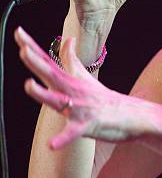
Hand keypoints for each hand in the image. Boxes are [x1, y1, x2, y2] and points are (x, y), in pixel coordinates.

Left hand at [15, 27, 157, 149]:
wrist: (128, 115)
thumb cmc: (102, 97)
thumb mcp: (84, 77)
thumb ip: (72, 59)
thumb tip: (68, 40)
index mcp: (68, 80)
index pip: (46, 61)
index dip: (31, 47)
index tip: (18, 32)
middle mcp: (72, 91)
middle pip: (51, 74)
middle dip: (36, 63)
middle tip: (24, 49)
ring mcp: (79, 108)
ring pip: (57, 101)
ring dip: (42, 94)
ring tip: (28, 85)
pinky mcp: (86, 126)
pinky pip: (72, 133)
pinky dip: (62, 139)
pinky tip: (52, 144)